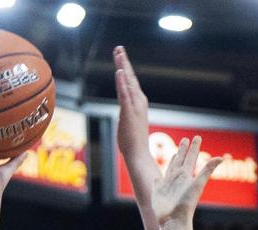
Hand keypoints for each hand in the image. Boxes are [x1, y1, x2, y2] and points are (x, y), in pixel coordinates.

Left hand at [114, 45, 149, 161]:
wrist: (138, 154)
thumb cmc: (133, 142)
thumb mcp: (129, 122)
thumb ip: (127, 113)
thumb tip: (124, 111)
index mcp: (139, 103)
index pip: (131, 82)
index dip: (126, 68)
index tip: (121, 56)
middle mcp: (139, 102)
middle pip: (130, 77)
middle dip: (124, 62)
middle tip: (119, 48)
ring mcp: (134, 106)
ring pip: (128, 82)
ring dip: (123, 66)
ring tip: (119, 53)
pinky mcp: (129, 112)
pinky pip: (125, 94)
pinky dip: (122, 82)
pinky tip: (120, 71)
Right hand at [150, 136, 223, 227]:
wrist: (174, 221)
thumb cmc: (186, 204)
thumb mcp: (198, 184)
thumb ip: (207, 170)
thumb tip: (221, 158)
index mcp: (187, 176)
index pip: (191, 158)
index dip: (194, 147)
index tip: (197, 137)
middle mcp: (178, 179)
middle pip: (181, 160)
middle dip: (184, 150)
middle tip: (186, 139)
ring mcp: (168, 185)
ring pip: (171, 169)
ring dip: (173, 160)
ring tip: (176, 153)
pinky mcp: (158, 192)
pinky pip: (157, 182)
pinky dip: (157, 178)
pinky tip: (156, 177)